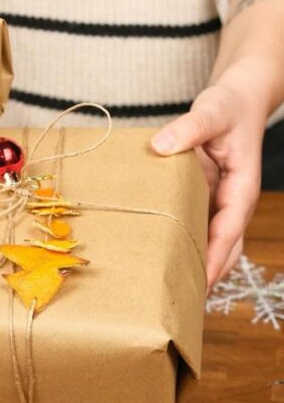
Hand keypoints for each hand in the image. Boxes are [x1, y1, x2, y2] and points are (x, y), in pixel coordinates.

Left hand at [150, 82, 264, 289]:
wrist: (239, 99)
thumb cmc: (229, 106)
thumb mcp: (210, 112)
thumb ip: (189, 128)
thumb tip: (162, 146)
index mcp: (241, 188)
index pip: (229, 231)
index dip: (214, 258)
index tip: (200, 282)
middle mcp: (233, 202)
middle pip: (225, 249)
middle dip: (207, 276)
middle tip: (180, 304)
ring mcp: (219, 203)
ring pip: (212, 244)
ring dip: (196, 266)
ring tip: (169, 294)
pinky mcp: (206, 199)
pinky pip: (197, 228)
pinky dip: (184, 245)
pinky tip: (161, 259)